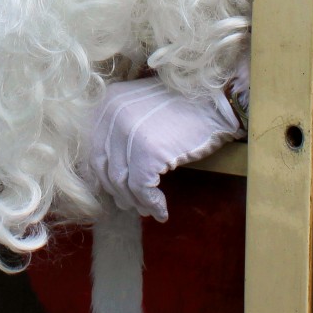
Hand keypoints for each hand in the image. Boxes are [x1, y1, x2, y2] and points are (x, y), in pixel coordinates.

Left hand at [89, 78, 243, 220]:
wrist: (218, 104)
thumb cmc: (185, 109)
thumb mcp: (142, 110)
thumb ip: (120, 133)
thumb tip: (106, 176)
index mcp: (107, 101)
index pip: (94, 147)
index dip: (103, 174)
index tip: (115, 191)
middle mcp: (111, 113)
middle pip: (104, 166)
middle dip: (117, 190)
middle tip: (131, 205)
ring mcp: (128, 131)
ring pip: (121, 180)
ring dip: (135, 201)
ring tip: (148, 210)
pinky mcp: (147, 150)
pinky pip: (141, 187)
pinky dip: (151, 202)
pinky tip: (161, 210)